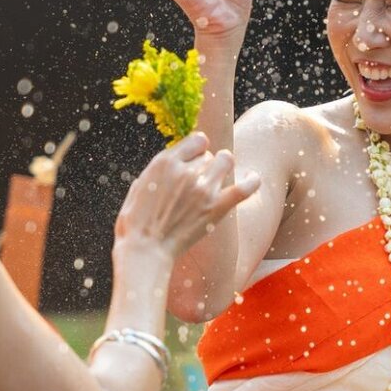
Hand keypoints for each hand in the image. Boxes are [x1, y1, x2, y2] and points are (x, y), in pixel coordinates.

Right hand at [116, 132, 260, 257]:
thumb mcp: (140, 185)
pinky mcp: (217, 208)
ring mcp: (204, 188)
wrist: (145, 250)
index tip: (194, 160)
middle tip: (197, 183)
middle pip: (209, 155)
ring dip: (222, 169)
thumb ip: (159, 169)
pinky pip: (244, 188)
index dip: (197, 149)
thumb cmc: (136, 222)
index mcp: (166, 162)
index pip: (197, 140)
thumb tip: (173, 161)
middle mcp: (186, 171)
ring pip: (226, 161)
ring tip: (217, 180)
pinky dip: (252, 181)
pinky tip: (254, 178)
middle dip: (205, 165)